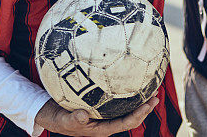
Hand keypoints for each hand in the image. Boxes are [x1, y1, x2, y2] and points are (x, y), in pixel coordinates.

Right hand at [34, 97, 157, 135]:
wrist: (50, 114)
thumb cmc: (58, 119)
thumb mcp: (63, 120)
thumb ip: (73, 119)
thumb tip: (83, 115)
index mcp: (102, 129)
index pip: (125, 123)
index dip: (139, 115)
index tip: (149, 104)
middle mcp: (107, 122)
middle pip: (131, 116)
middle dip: (145, 106)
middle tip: (156, 92)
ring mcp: (105, 113)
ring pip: (126, 107)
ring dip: (139, 98)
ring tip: (150, 85)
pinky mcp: (101, 105)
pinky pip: (118, 98)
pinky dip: (127, 90)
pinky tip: (131, 77)